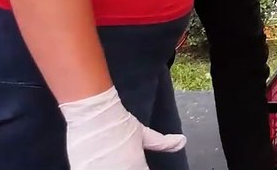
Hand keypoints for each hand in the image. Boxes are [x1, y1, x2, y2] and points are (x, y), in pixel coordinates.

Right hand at [61, 86, 185, 169]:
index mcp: (137, 168)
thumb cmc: (119, 123)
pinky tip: (97, 162)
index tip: (134, 164)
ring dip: (108, 168)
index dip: (140, 169)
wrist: (93, 113)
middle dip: (124, 168)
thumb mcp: (143, 133)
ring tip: (108, 160)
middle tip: (119, 159)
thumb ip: (163, 143)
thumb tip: (182, 142)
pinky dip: (95, 168)